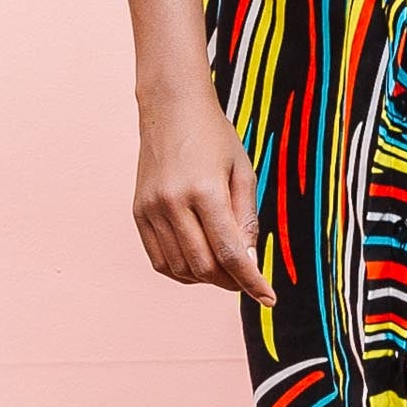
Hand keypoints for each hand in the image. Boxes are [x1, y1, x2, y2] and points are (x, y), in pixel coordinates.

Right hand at [132, 81, 277, 304]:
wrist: (171, 108)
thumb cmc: (214, 136)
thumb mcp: (242, 171)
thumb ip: (245, 218)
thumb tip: (248, 262)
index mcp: (204, 190)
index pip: (230, 252)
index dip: (251, 281)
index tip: (268, 298)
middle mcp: (173, 203)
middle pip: (204, 266)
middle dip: (231, 282)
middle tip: (248, 280)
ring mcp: (151, 209)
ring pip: (180, 269)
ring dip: (206, 279)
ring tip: (224, 268)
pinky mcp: (138, 213)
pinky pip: (160, 260)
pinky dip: (181, 271)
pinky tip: (199, 263)